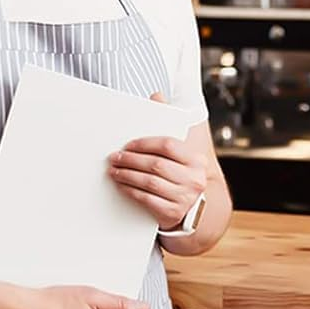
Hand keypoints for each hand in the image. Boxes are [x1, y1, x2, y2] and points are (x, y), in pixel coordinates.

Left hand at [108, 95, 213, 230]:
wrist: (192, 210)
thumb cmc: (179, 174)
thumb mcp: (180, 152)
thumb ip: (168, 124)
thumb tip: (157, 94)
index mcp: (196, 161)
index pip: (168, 146)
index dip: (144, 144)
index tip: (127, 145)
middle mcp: (194, 179)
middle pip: (156, 164)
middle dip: (130, 160)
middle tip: (114, 157)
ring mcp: (185, 198)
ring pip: (149, 182)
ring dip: (126, 175)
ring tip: (113, 170)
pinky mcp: (172, 213)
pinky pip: (147, 199)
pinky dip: (130, 191)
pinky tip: (121, 185)